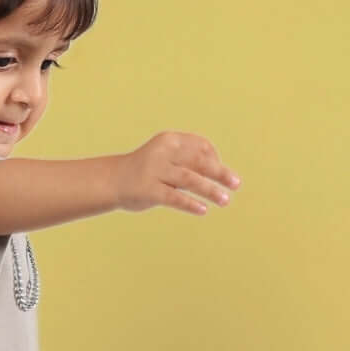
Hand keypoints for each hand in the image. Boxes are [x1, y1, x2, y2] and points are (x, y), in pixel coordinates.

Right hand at [114, 131, 240, 214]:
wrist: (112, 180)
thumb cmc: (146, 170)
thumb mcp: (166, 157)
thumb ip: (188, 161)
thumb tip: (220, 171)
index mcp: (170, 140)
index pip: (200, 146)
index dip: (215, 158)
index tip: (220, 173)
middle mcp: (163, 152)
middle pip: (199, 161)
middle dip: (220, 173)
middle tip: (236, 184)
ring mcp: (155, 171)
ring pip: (190, 179)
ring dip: (210, 190)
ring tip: (225, 200)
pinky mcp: (148, 190)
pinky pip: (174, 198)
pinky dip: (191, 204)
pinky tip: (203, 210)